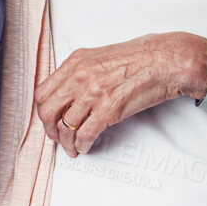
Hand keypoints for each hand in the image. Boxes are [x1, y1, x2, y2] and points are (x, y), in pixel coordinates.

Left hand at [36, 32, 206, 156]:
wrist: (164, 61)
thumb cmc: (138, 58)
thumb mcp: (100, 57)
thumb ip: (80, 73)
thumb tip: (68, 94)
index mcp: (75, 63)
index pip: (42, 93)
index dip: (43, 112)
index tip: (50, 121)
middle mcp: (80, 77)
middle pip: (48, 112)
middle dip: (51, 131)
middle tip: (58, 138)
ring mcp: (93, 93)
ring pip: (65, 126)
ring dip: (66, 142)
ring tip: (73, 148)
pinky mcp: (109, 109)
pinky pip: (85, 134)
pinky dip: (82, 145)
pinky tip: (85, 147)